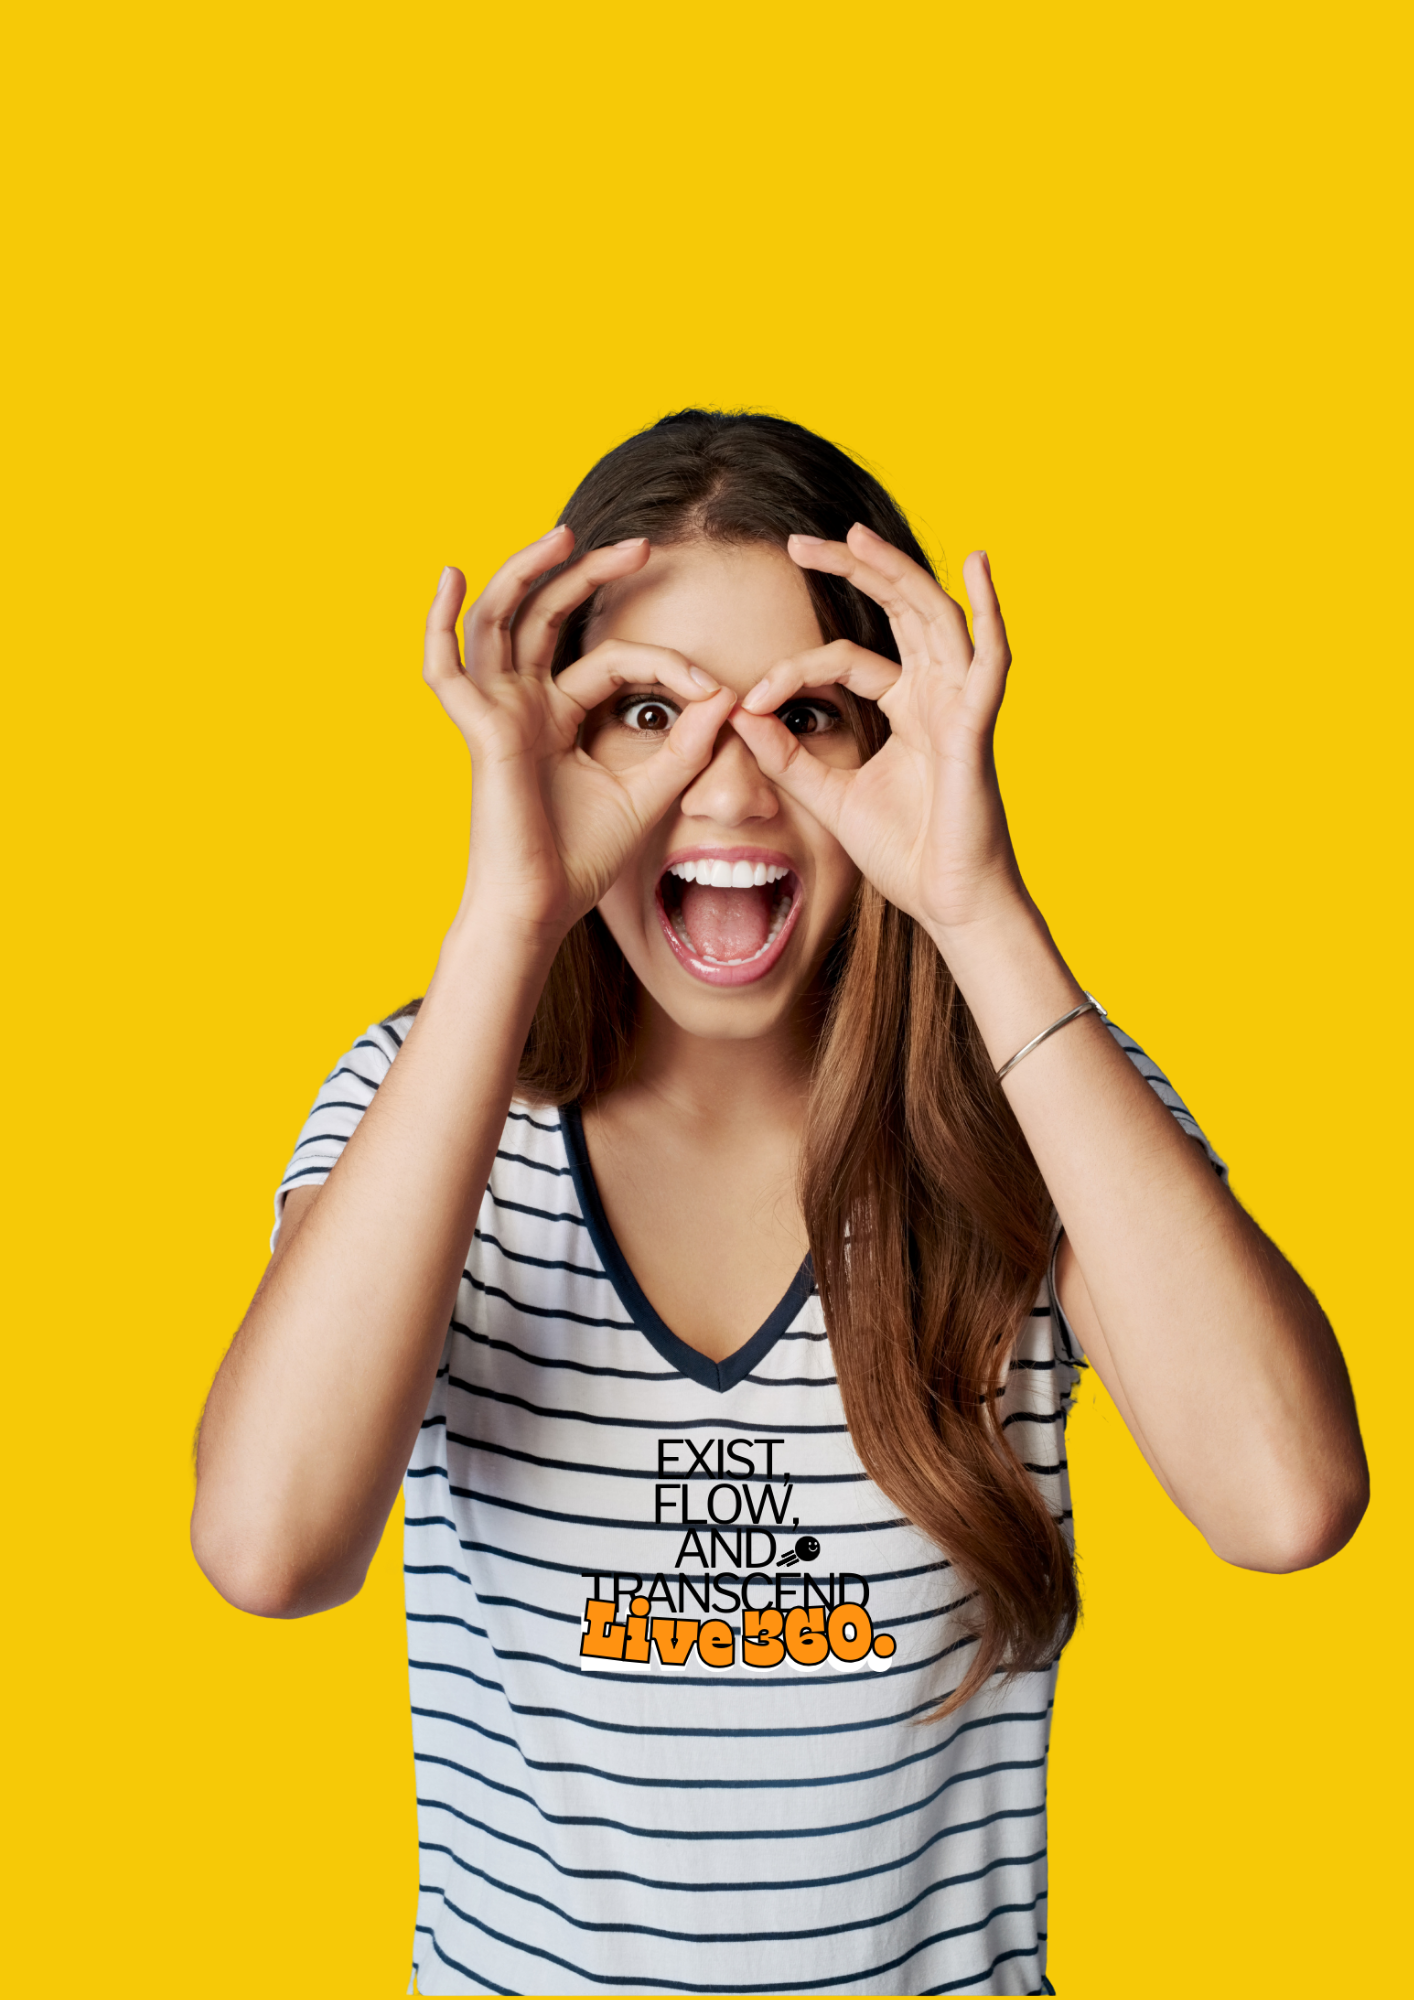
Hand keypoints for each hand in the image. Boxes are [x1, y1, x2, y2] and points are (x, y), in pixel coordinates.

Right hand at [425, 527, 734, 942]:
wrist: (541, 907)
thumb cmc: (582, 860)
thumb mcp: (649, 793)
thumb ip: (686, 745)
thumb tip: (726, 695)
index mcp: (558, 718)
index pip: (609, 660)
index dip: (665, 664)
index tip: (713, 687)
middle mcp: (523, 706)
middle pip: (547, 617)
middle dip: (589, 576)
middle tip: (640, 546)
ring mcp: (497, 713)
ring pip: (499, 621)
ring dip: (525, 571)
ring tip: (563, 534)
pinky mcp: (479, 729)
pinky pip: (445, 668)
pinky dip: (439, 621)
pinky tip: (449, 577)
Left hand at [726, 524, 1027, 938]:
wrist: (949, 903)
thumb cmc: (907, 855)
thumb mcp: (830, 797)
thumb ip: (788, 756)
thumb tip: (739, 713)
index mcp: (907, 708)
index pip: (848, 658)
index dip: (794, 670)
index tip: (747, 699)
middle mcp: (936, 695)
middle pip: (898, 610)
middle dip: (853, 570)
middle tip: (800, 542)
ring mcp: (960, 706)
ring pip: (933, 617)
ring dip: (896, 571)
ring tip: (855, 535)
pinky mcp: (975, 728)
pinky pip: (990, 661)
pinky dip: (991, 612)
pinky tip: (981, 566)